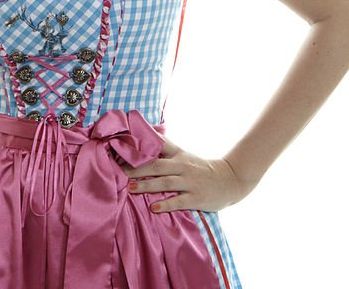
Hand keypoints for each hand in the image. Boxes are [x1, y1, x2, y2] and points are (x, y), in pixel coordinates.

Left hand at [121, 136, 258, 212]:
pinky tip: (154, 207)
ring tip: (130, 188)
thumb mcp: (184, 155)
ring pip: (164, 183)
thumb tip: (144, 141)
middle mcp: (182, 166)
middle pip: (156, 165)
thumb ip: (166, 150)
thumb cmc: (201, 168)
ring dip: (146, 186)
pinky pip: (178, 200)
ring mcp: (189, 182)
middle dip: (136, 168)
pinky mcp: (195, 197)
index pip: (158, 145)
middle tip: (119, 171)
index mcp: (178, 154)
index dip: (140, 145)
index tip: (122, 148)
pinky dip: (165, 204)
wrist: (229, 179)